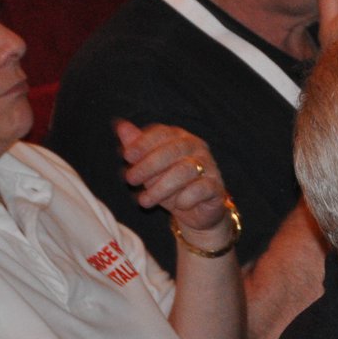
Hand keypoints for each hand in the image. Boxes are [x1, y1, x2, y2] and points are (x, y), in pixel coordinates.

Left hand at [115, 120, 230, 238]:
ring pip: (185, 170)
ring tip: (144, 201)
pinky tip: (177, 206)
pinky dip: (186, 198)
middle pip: (173, 150)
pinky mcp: (216, 188)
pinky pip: (201, 189)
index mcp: (180, 138)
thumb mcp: (149, 168)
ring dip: (160, 187)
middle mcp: (197, 148)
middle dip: (148, 165)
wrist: (194, 212)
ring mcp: (209, 167)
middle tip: (130, 180)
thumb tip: (121, 126)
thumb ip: (137, 147)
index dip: (143, 143)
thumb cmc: (169, 185)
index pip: (162, 133)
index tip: (127, 157)